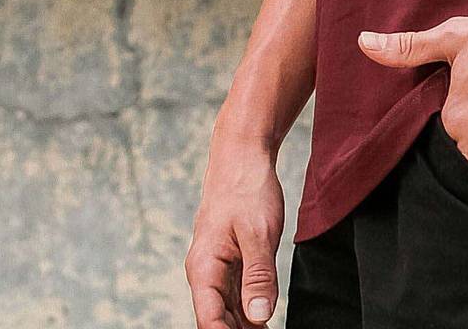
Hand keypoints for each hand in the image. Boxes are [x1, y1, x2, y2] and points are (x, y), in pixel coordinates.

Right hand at [186, 126, 284, 327]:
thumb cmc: (247, 187)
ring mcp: (218, 267)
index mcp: (204, 268)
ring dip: (244, 326)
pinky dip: (249, 310)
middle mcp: (206, 272)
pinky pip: (237, 294)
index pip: (210, 321)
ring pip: (228, 310)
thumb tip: (260, 317)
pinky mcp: (231, 260)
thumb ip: (258, 275)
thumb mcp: (258, 232)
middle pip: (218, 320)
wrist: (243, 155)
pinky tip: (263, 324)